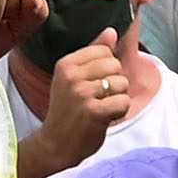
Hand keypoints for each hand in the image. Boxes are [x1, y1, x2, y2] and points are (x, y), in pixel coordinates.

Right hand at [19, 29, 140, 177]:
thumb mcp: (74, 79)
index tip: (93, 85)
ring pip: (122, 84)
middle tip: (98, 99)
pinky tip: (106, 118)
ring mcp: (82, 94)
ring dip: (118, 99)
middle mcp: (72, 76)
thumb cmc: (68, 111)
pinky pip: (123, 102)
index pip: (105, 51)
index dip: (107, 69)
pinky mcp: (93, 112)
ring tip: (101, 109)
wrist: (55, 145)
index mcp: (66, 64)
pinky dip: (120, 112)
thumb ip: (93, 54)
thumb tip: (112, 31)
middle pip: (116, 66)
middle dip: (114, 83)